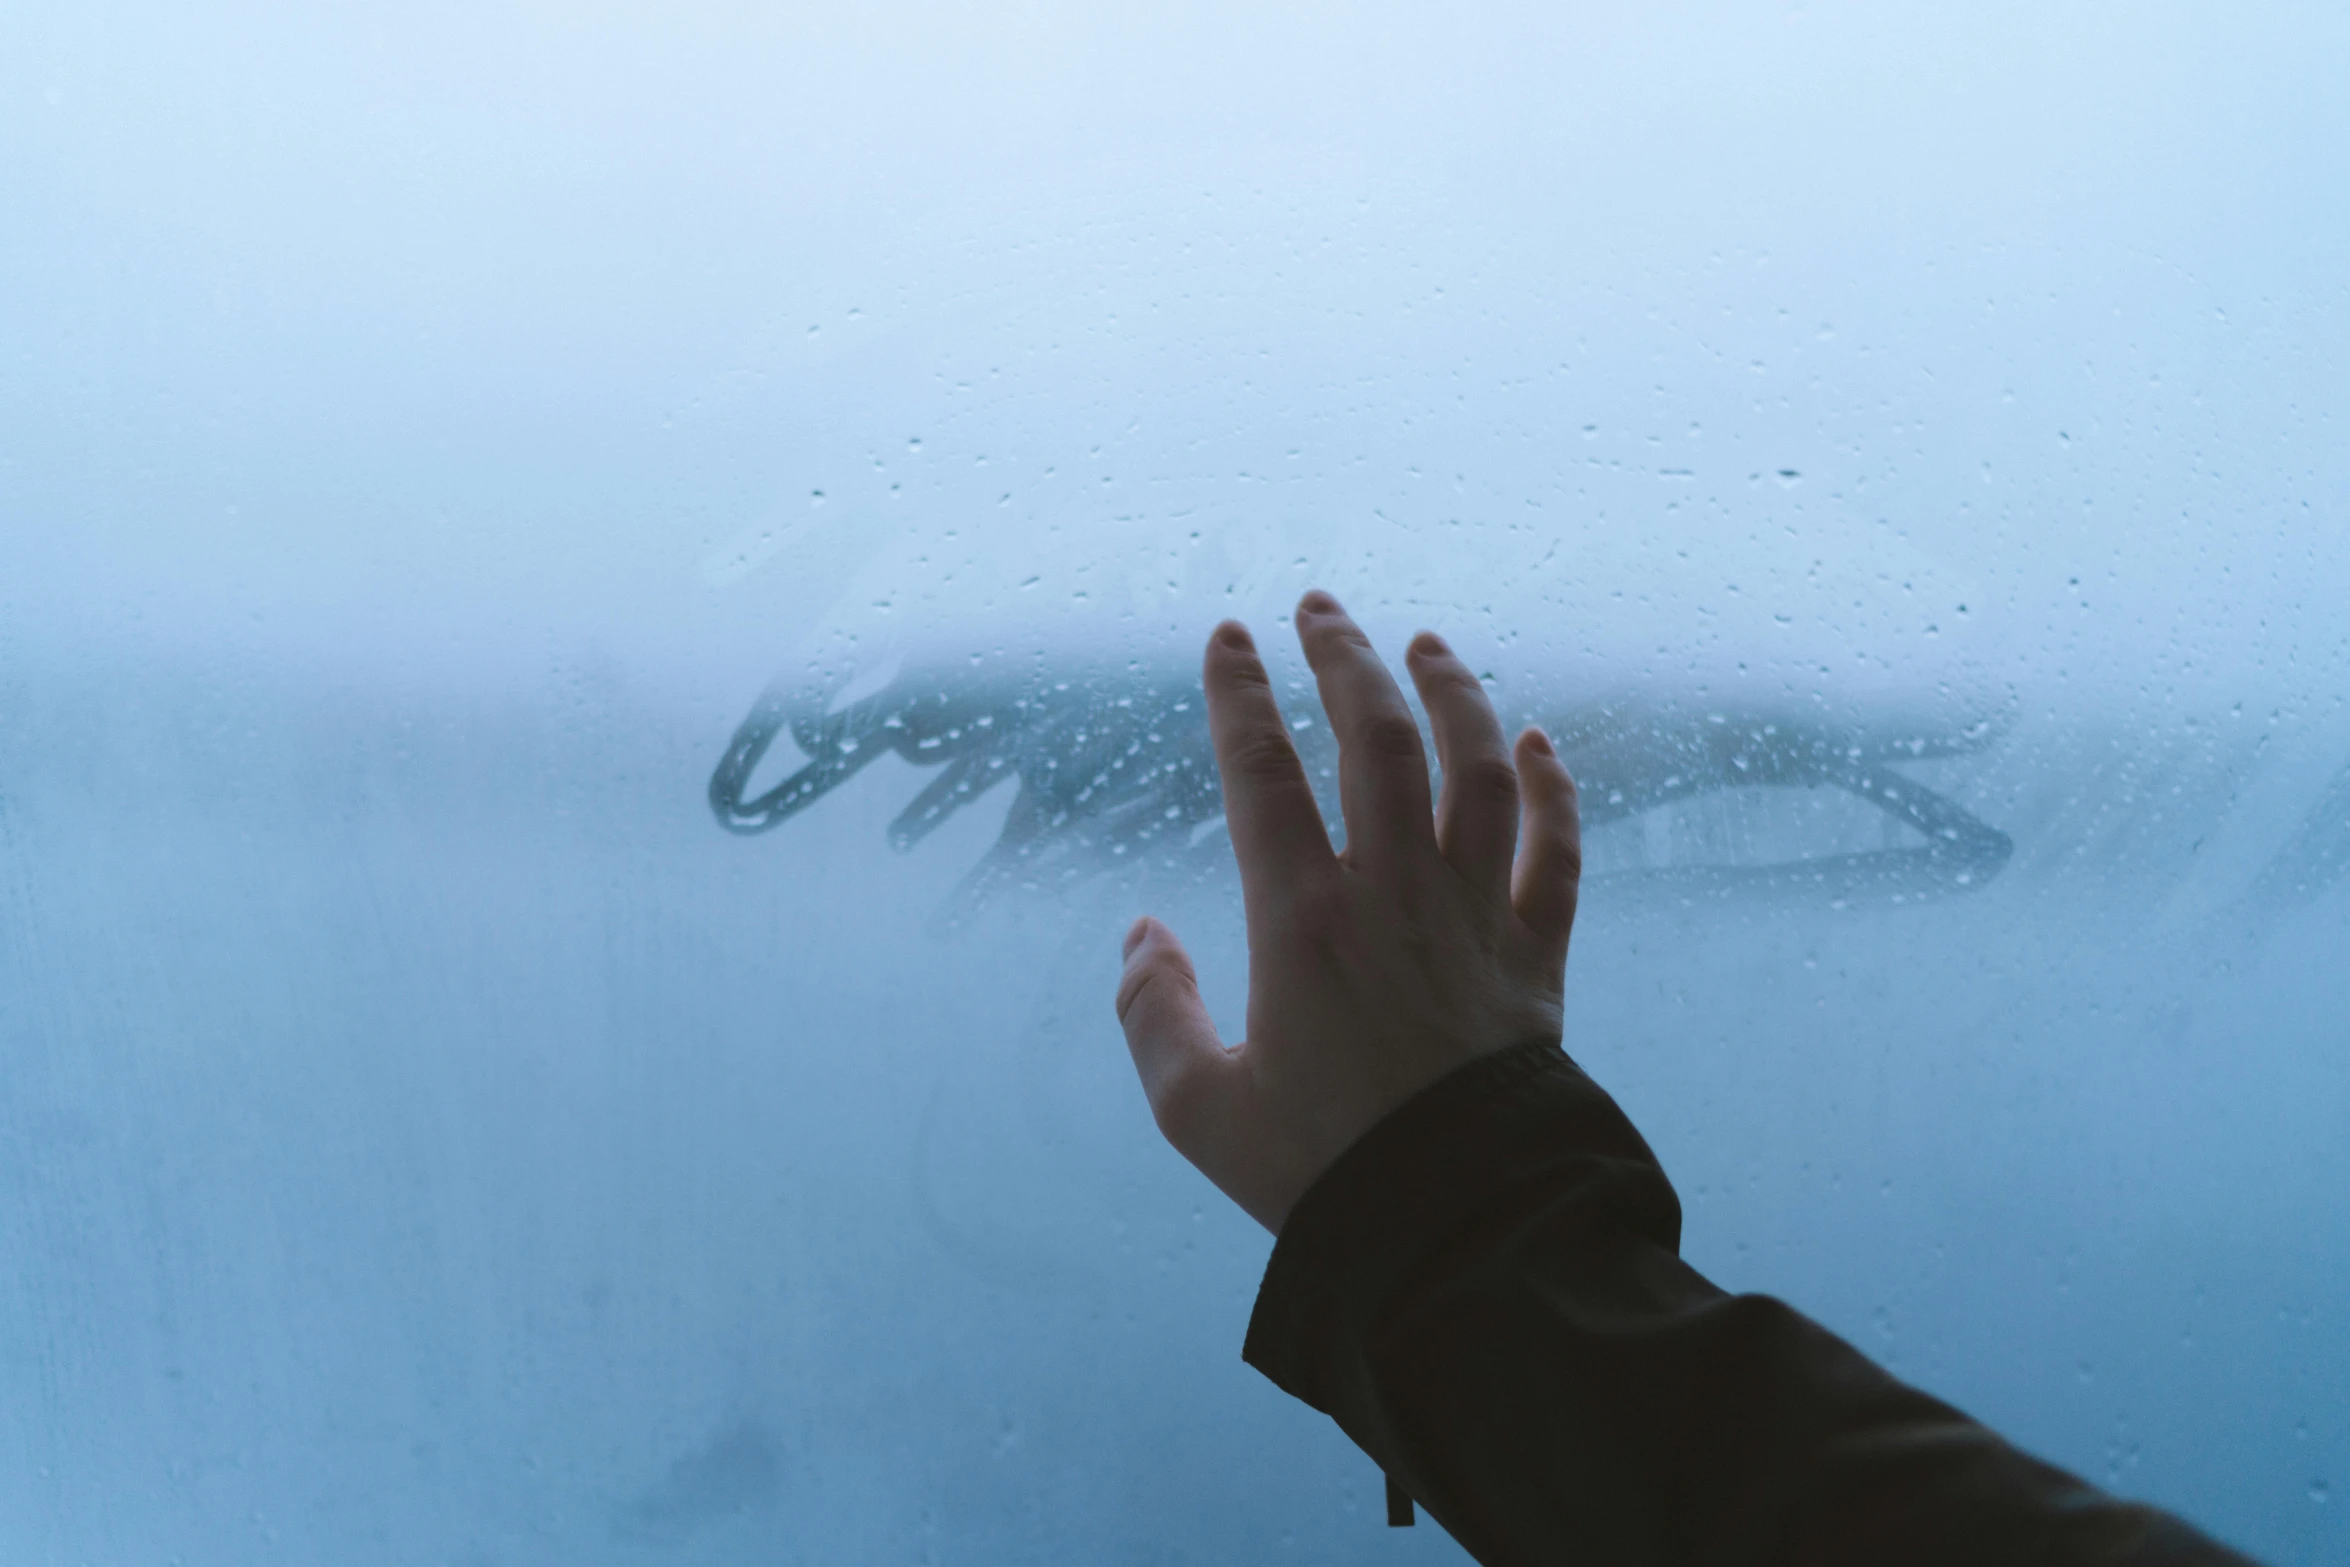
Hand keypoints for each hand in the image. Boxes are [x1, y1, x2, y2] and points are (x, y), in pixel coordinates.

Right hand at [1114, 590, 1583, 1233]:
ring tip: (1424, 645)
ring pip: (1476, 773)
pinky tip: (1537, 744)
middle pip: (1377, 741)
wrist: (1455, 1230)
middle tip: (1321, 607)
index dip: (1238, 694)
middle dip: (1345, 658)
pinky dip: (1552, 791)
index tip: (1226, 637)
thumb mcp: (1198, 1109)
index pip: (1261, 774)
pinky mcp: (1534, 960)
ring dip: (1453, 695)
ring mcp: (1473, 921)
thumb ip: (1155, 1012)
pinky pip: (1554, 854)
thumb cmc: (1320, 1173)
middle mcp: (1393, 897)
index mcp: (1302, 923)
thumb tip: (1144, 935)